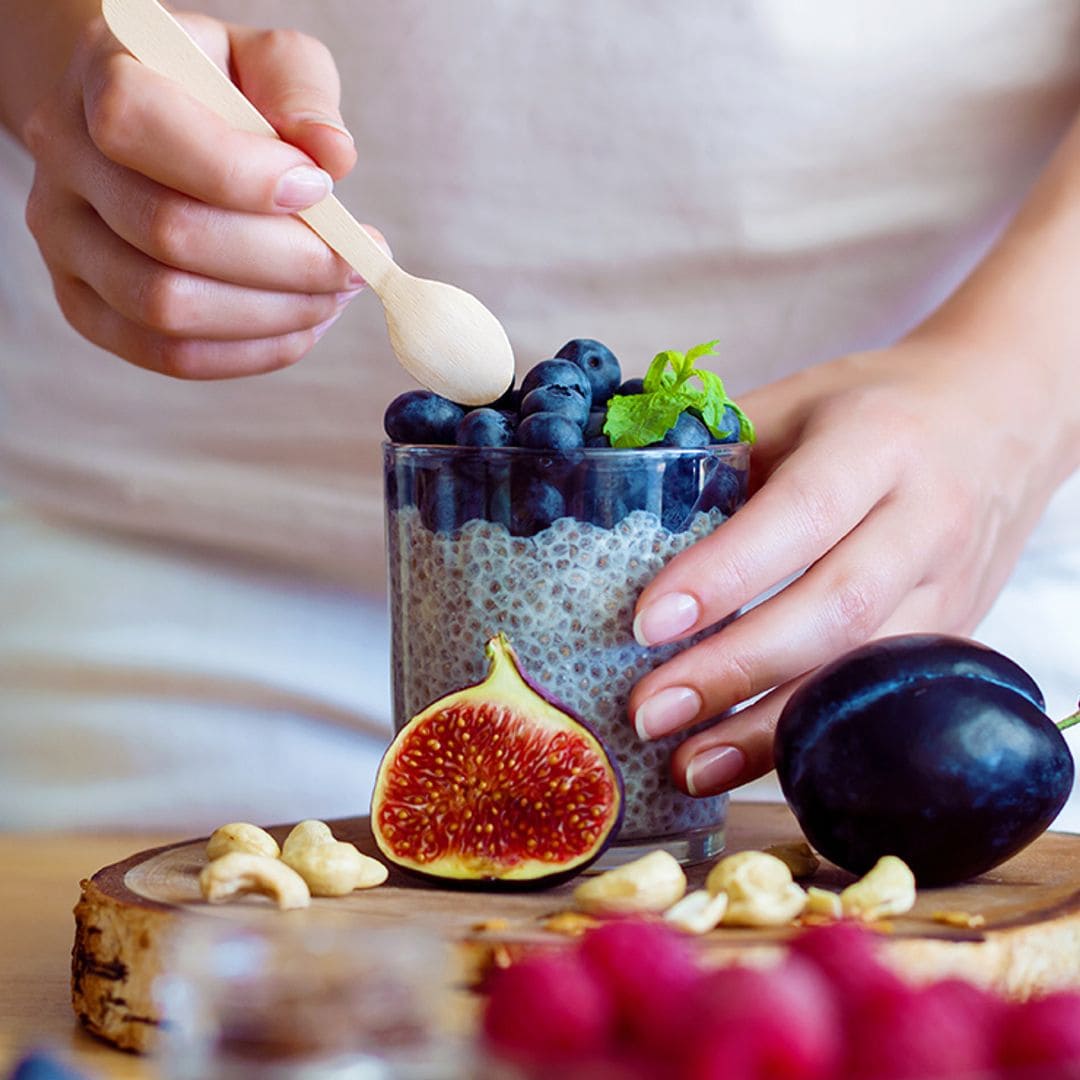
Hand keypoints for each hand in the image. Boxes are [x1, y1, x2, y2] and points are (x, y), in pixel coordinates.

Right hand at [21, 11, 373, 377]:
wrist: (155, 124)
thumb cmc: (221, 91)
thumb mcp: (268, 61)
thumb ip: (301, 93)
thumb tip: (332, 157)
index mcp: (103, 72)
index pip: (141, 124)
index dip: (241, 172)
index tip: (322, 190)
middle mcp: (66, 159)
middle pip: (169, 234)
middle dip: (287, 260)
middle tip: (356, 262)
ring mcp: (65, 242)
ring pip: (167, 307)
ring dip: (275, 313)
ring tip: (335, 293)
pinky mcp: (86, 307)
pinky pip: (171, 356)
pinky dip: (253, 351)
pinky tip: (302, 323)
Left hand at [627, 335, 1065, 796]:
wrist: (1004, 418)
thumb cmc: (877, 407)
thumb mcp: (797, 402)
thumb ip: (720, 454)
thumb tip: (616, 515)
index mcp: (876, 444)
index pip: (798, 515)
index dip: (722, 575)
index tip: (646, 624)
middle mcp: (923, 520)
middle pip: (834, 610)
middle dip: (734, 670)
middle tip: (648, 710)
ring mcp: (950, 586)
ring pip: (863, 673)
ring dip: (769, 730)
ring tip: (686, 764)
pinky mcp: (957, 635)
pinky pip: (879, 697)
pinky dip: (810, 736)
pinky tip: (746, 761)